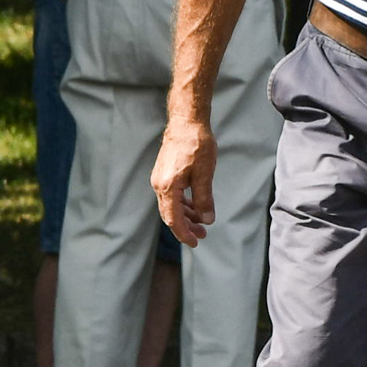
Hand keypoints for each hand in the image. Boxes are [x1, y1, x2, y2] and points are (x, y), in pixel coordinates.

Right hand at [153, 111, 215, 245]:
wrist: (186, 123)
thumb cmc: (197, 145)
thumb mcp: (205, 174)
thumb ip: (204, 198)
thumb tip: (207, 219)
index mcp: (167, 187)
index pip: (173, 219)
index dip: (184, 233)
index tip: (195, 243)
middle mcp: (159, 185)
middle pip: (171, 214)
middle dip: (186, 227)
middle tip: (202, 235)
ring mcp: (160, 179)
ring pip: (172, 205)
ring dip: (186, 215)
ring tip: (202, 223)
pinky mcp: (164, 174)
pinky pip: (172, 195)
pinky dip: (184, 203)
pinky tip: (195, 206)